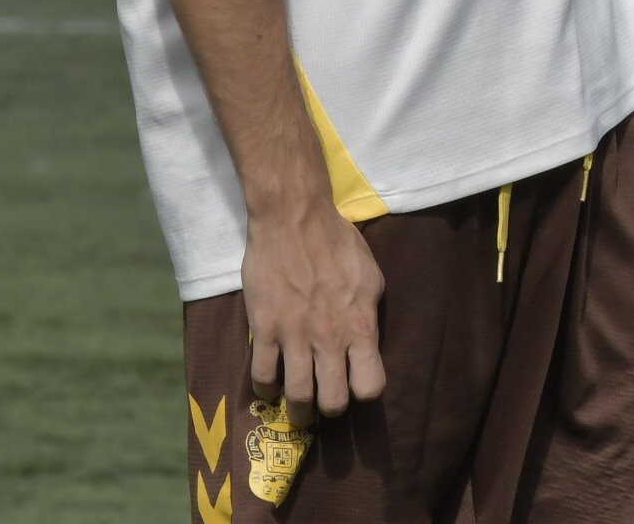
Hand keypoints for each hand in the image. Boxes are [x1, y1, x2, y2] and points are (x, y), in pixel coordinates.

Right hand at [240, 188, 385, 417]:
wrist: (295, 221)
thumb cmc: (338, 245)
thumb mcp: (371, 278)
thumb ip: (368, 315)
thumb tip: (366, 344)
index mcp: (361, 325)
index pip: (371, 384)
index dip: (366, 391)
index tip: (358, 385)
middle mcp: (329, 338)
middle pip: (333, 401)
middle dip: (331, 409)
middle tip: (325, 404)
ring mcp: (295, 336)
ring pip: (297, 396)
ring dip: (299, 412)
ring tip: (299, 412)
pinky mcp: (264, 329)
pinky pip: (262, 376)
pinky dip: (265, 389)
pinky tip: (269, 387)